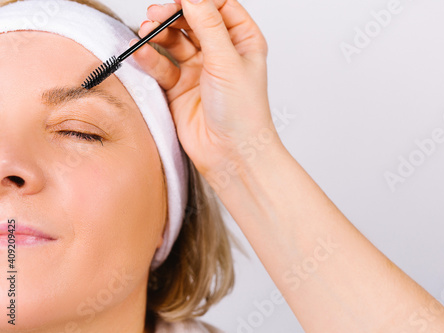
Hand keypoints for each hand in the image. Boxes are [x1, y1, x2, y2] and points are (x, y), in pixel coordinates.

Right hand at [131, 0, 279, 177]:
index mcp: (242, 41)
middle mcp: (221, 53)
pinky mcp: (180, 87)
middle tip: (156, 15)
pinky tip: (141, 53)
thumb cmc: (243, 113)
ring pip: (174, 41)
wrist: (231, 153)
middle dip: (173, 15)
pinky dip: (150, 58)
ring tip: (145, 32)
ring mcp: (199, 69)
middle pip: (192, 20)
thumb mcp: (227, 61)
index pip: (219, 6)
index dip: (198, 0)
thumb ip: (208, 25)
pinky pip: (162, 65)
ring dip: (158, 35)